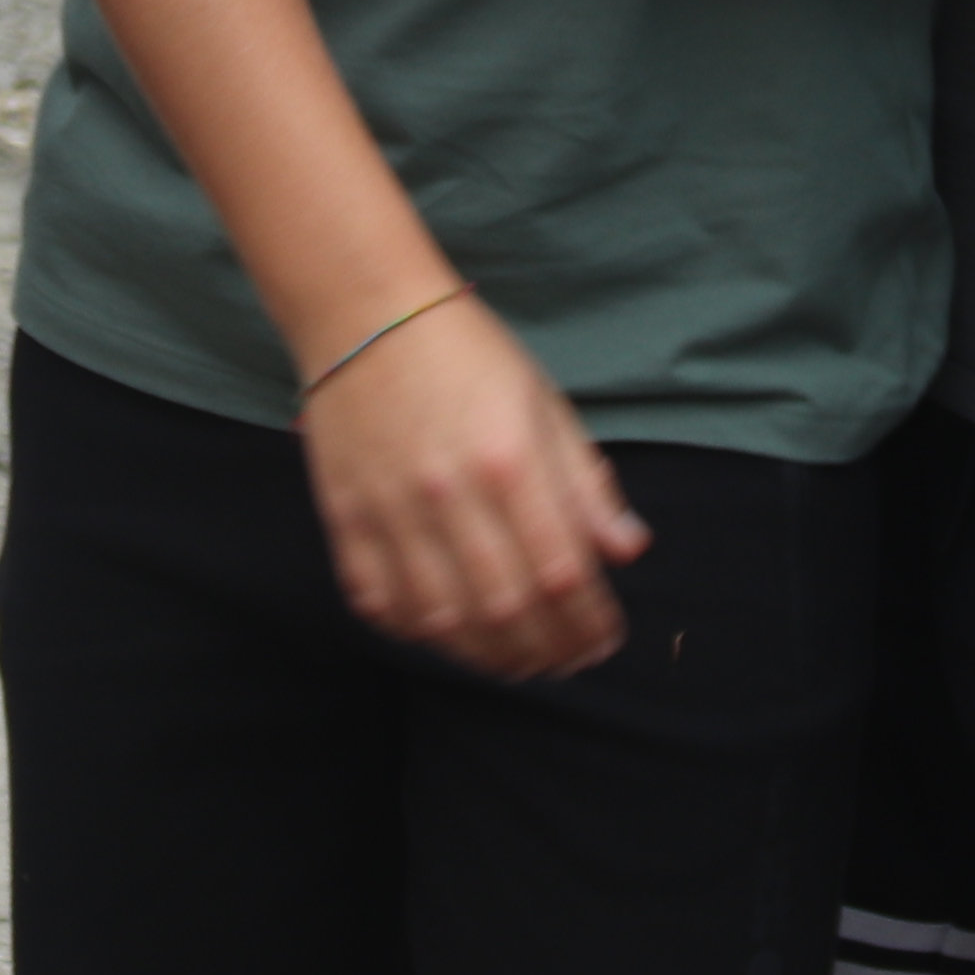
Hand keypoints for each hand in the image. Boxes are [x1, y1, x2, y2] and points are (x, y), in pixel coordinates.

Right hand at [293, 296, 644, 680]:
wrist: (366, 312)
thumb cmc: (467, 355)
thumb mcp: (544, 404)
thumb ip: (586, 483)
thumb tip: (629, 551)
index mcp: (510, 462)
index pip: (562, 571)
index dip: (590, 621)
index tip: (606, 638)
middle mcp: (450, 495)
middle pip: (506, 609)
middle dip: (547, 650)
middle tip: (567, 662)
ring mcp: (391, 511)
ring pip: (442, 620)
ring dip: (487, 656)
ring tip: (516, 662)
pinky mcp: (346, 517)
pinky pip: (377, 600)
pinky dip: (415, 631)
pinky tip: (446, 634)